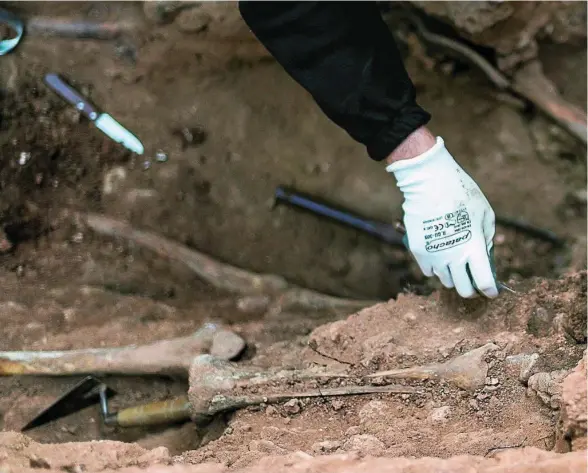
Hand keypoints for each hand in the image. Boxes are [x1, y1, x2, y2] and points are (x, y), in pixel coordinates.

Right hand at [386, 135, 497, 297]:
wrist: (428, 183)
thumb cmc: (461, 194)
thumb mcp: (485, 214)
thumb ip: (486, 238)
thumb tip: (484, 254)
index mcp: (474, 248)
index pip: (484, 282)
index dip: (490, 290)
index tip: (491, 291)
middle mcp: (453, 257)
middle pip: (463, 289)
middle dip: (471, 288)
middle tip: (473, 280)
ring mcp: (434, 256)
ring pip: (445, 280)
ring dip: (452, 275)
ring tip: (454, 262)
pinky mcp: (418, 251)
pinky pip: (428, 270)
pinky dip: (435, 267)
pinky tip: (439, 254)